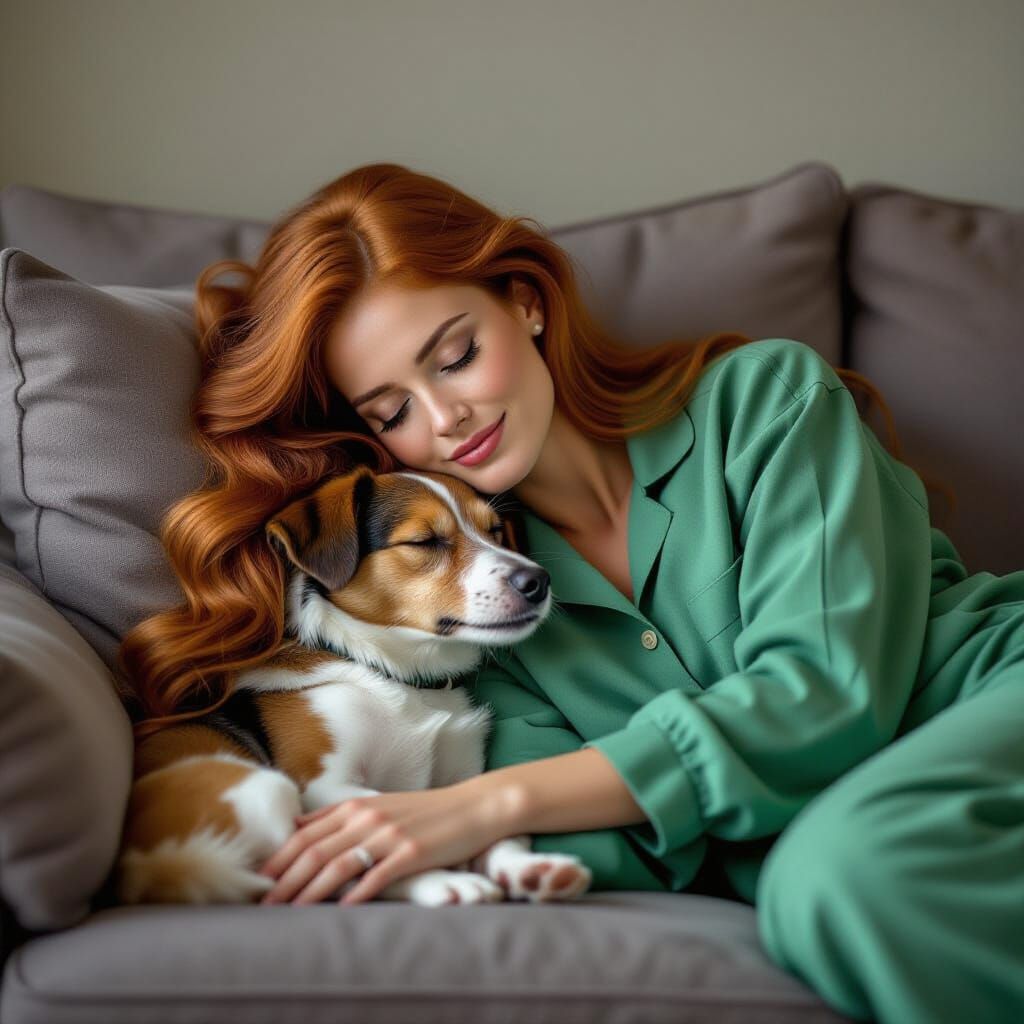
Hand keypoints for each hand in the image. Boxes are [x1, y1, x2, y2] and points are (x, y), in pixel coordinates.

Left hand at [256, 779, 518, 905]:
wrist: (471, 806)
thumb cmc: (423, 811)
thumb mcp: (379, 806)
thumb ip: (341, 817)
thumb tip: (299, 831)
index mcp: (356, 806)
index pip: (305, 834)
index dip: (279, 859)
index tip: (259, 881)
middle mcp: (367, 818)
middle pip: (314, 851)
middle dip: (285, 880)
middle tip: (265, 904)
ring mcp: (388, 835)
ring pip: (337, 865)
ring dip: (309, 892)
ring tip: (290, 912)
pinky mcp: (410, 853)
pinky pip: (375, 876)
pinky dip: (354, 895)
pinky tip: (340, 910)